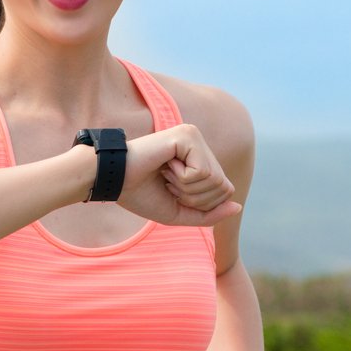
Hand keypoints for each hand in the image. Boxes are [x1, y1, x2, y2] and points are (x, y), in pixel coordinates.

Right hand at [118, 123, 240, 228]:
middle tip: (168, 184)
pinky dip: (182, 179)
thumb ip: (208, 214)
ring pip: (215, 180)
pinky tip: (165, 166)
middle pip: (223, 187)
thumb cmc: (141, 195)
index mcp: (199, 158)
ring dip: (187, 188)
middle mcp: (200, 144)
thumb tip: (237, 206)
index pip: (225, 190)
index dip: (200, 202)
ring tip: (165, 174)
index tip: (172, 190)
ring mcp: (194, 137)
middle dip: (194, 197)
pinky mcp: (187, 136)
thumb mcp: (179, 212)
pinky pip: (202, 172)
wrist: (114, 181)